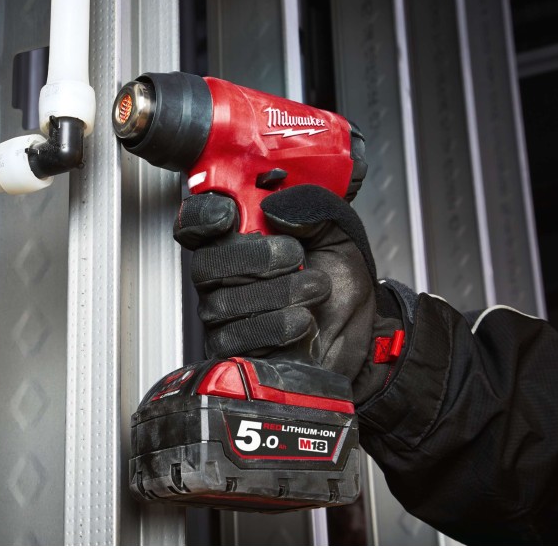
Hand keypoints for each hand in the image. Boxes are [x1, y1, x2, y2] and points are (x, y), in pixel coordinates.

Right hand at [174, 185, 397, 403]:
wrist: (361, 335)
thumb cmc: (342, 287)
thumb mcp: (337, 233)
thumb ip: (309, 208)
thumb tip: (273, 207)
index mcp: (241, 239)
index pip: (196, 222)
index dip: (201, 216)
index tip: (228, 216)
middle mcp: (224, 276)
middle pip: (206, 264)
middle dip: (255, 259)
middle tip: (295, 258)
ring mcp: (224, 314)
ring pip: (222, 303)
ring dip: (278, 293)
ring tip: (314, 290)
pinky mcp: (233, 350)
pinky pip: (234, 338)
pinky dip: (274, 327)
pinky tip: (301, 321)